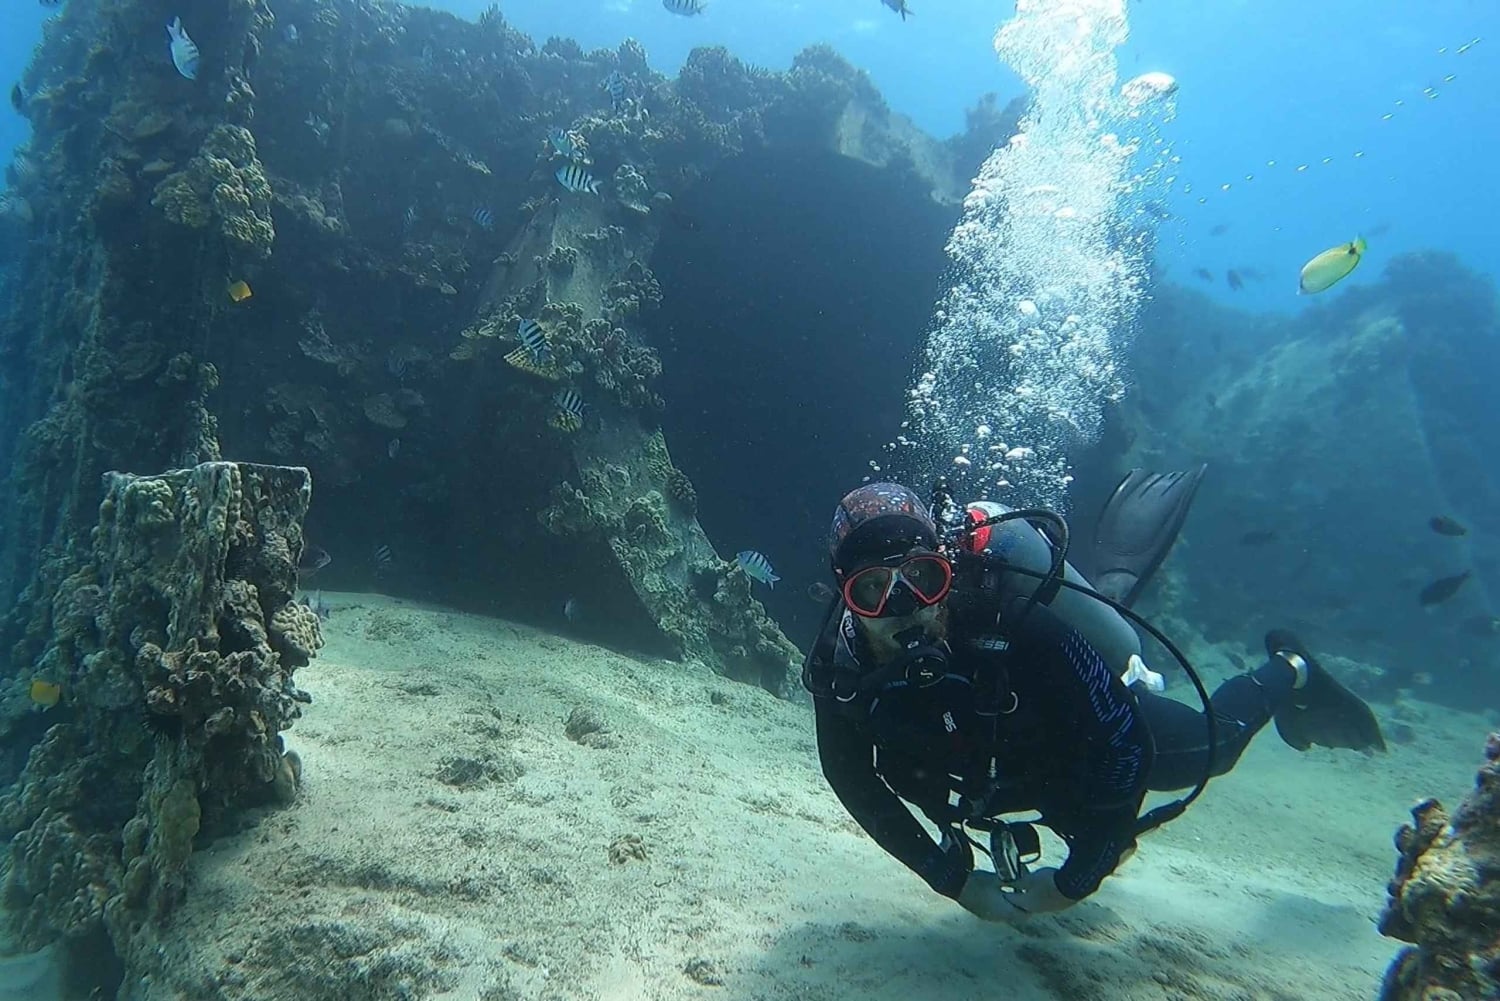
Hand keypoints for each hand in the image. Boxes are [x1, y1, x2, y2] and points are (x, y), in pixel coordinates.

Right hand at [957, 868, 1076, 921]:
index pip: (1024, 914)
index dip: (1031, 907)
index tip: (1034, 898)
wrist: (956, 886)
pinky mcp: (982, 914)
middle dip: (1022, 907)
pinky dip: (1002, 907)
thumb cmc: (976, 882)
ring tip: (1013, 895)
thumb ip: (1011, 881)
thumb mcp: (997, 878)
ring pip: (1006, 916)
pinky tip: (1000, 896)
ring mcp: (989, 917)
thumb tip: (1024, 878)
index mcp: (1003, 910)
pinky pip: (997, 914)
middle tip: (1026, 896)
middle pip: (1016, 916)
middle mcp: (997, 918)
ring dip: (1011, 907)